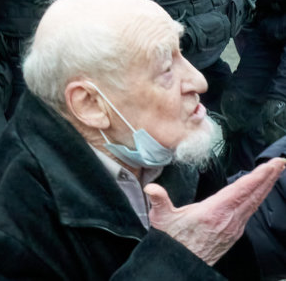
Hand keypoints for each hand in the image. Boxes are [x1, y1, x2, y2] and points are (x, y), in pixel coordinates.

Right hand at [145, 157, 285, 265]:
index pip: (241, 190)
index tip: (270, 165)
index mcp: (214, 212)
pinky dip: (257, 198)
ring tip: (273, 174)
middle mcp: (228, 219)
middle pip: (254, 194)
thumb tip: (152, 188)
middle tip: (280, 163)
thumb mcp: (162, 218)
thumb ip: (159, 200)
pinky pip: (250, 212)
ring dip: (265, 187)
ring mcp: (234, 227)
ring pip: (255, 203)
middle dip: (268, 177)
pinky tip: (258, 194)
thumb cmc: (173, 240)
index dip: (257, 176)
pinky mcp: (234, 232)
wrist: (182, 263)